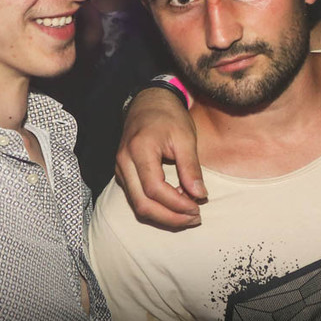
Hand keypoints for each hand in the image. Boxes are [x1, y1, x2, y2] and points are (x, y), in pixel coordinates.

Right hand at [115, 87, 207, 229]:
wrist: (149, 102)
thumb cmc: (169, 116)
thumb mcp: (185, 138)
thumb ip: (191, 167)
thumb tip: (200, 195)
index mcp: (139, 150)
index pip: (154, 189)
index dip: (177, 204)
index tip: (198, 207)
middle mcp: (124, 162)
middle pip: (142, 204)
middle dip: (170, 217)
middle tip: (195, 217)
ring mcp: (121, 169)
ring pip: (138, 205)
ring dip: (164, 215)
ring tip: (189, 214)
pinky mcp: (124, 174)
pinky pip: (137, 198)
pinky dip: (157, 207)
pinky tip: (176, 204)